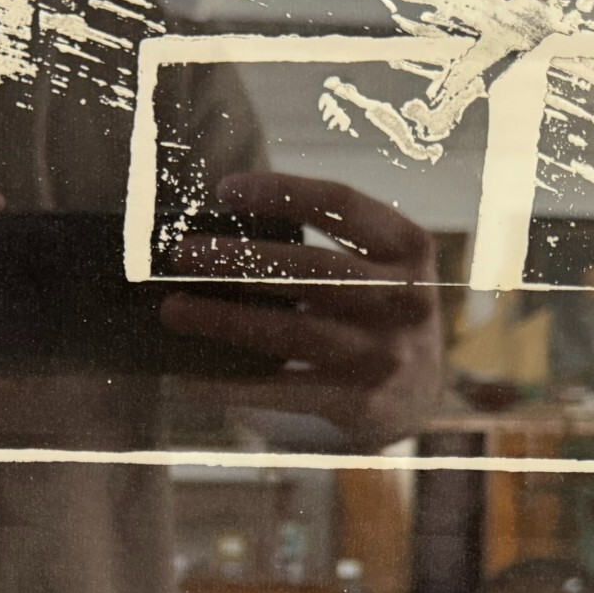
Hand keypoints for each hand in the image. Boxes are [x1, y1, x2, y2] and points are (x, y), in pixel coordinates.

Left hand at [159, 171, 443, 451]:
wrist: (419, 398)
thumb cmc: (373, 315)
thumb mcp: (376, 270)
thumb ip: (323, 249)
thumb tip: (216, 239)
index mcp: (409, 248)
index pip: (343, 204)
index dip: (283, 191)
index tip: (224, 189)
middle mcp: (406, 299)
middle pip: (313, 270)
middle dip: (242, 259)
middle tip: (183, 255)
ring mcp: (387, 355)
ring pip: (293, 331)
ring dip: (226, 321)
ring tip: (174, 311)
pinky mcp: (362, 403)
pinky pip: (283, 391)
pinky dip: (231, 385)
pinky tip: (188, 378)